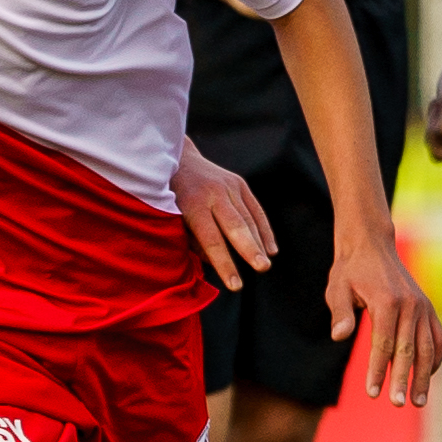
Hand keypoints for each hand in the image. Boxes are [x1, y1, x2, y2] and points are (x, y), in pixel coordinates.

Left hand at [174, 142, 276, 292]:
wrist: (177, 157)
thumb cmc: (170, 196)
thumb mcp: (172, 218)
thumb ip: (192, 240)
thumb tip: (213, 260)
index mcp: (193, 204)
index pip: (212, 240)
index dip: (225, 264)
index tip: (235, 285)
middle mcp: (214, 193)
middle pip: (236, 226)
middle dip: (249, 250)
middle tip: (261, 268)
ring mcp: (229, 186)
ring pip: (248, 218)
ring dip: (259, 243)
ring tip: (265, 264)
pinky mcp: (239, 183)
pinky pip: (255, 210)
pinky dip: (264, 229)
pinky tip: (271, 248)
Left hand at [328, 227, 441, 408]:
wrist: (372, 246)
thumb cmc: (350, 271)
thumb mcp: (337, 288)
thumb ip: (340, 312)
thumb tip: (339, 336)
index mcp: (387, 301)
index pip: (383, 344)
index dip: (378, 370)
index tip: (372, 393)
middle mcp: (411, 304)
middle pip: (407, 350)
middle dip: (402, 380)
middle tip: (395, 403)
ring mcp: (423, 307)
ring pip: (427, 348)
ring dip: (424, 376)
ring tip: (418, 401)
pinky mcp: (429, 308)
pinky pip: (438, 338)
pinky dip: (435, 358)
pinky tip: (426, 376)